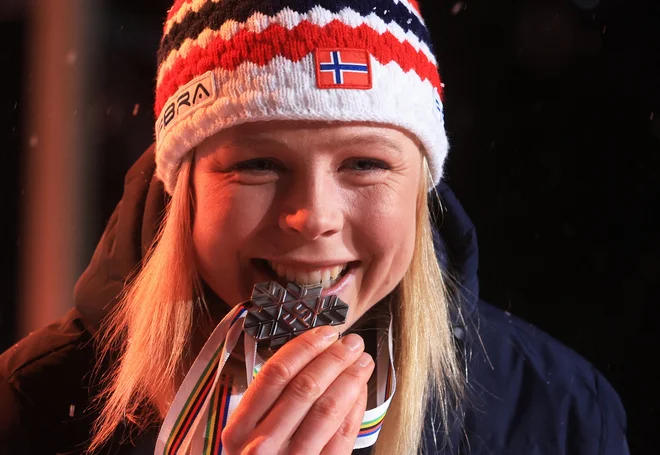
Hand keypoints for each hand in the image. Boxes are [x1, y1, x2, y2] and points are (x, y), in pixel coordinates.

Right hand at [222, 326, 373, 453]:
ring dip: (350, 378)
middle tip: (351, 342)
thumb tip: (307, 356)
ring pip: (328, 408)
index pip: (275, 373)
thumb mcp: (244, 435)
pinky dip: (355, 407)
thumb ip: (266, 401)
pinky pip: (342, 435)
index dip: (305, 347)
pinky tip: (360, 390)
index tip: (326, 332)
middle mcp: (261, 445)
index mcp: (239, 428)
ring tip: (362, 360)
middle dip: (334, 358)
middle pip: (305, 386)